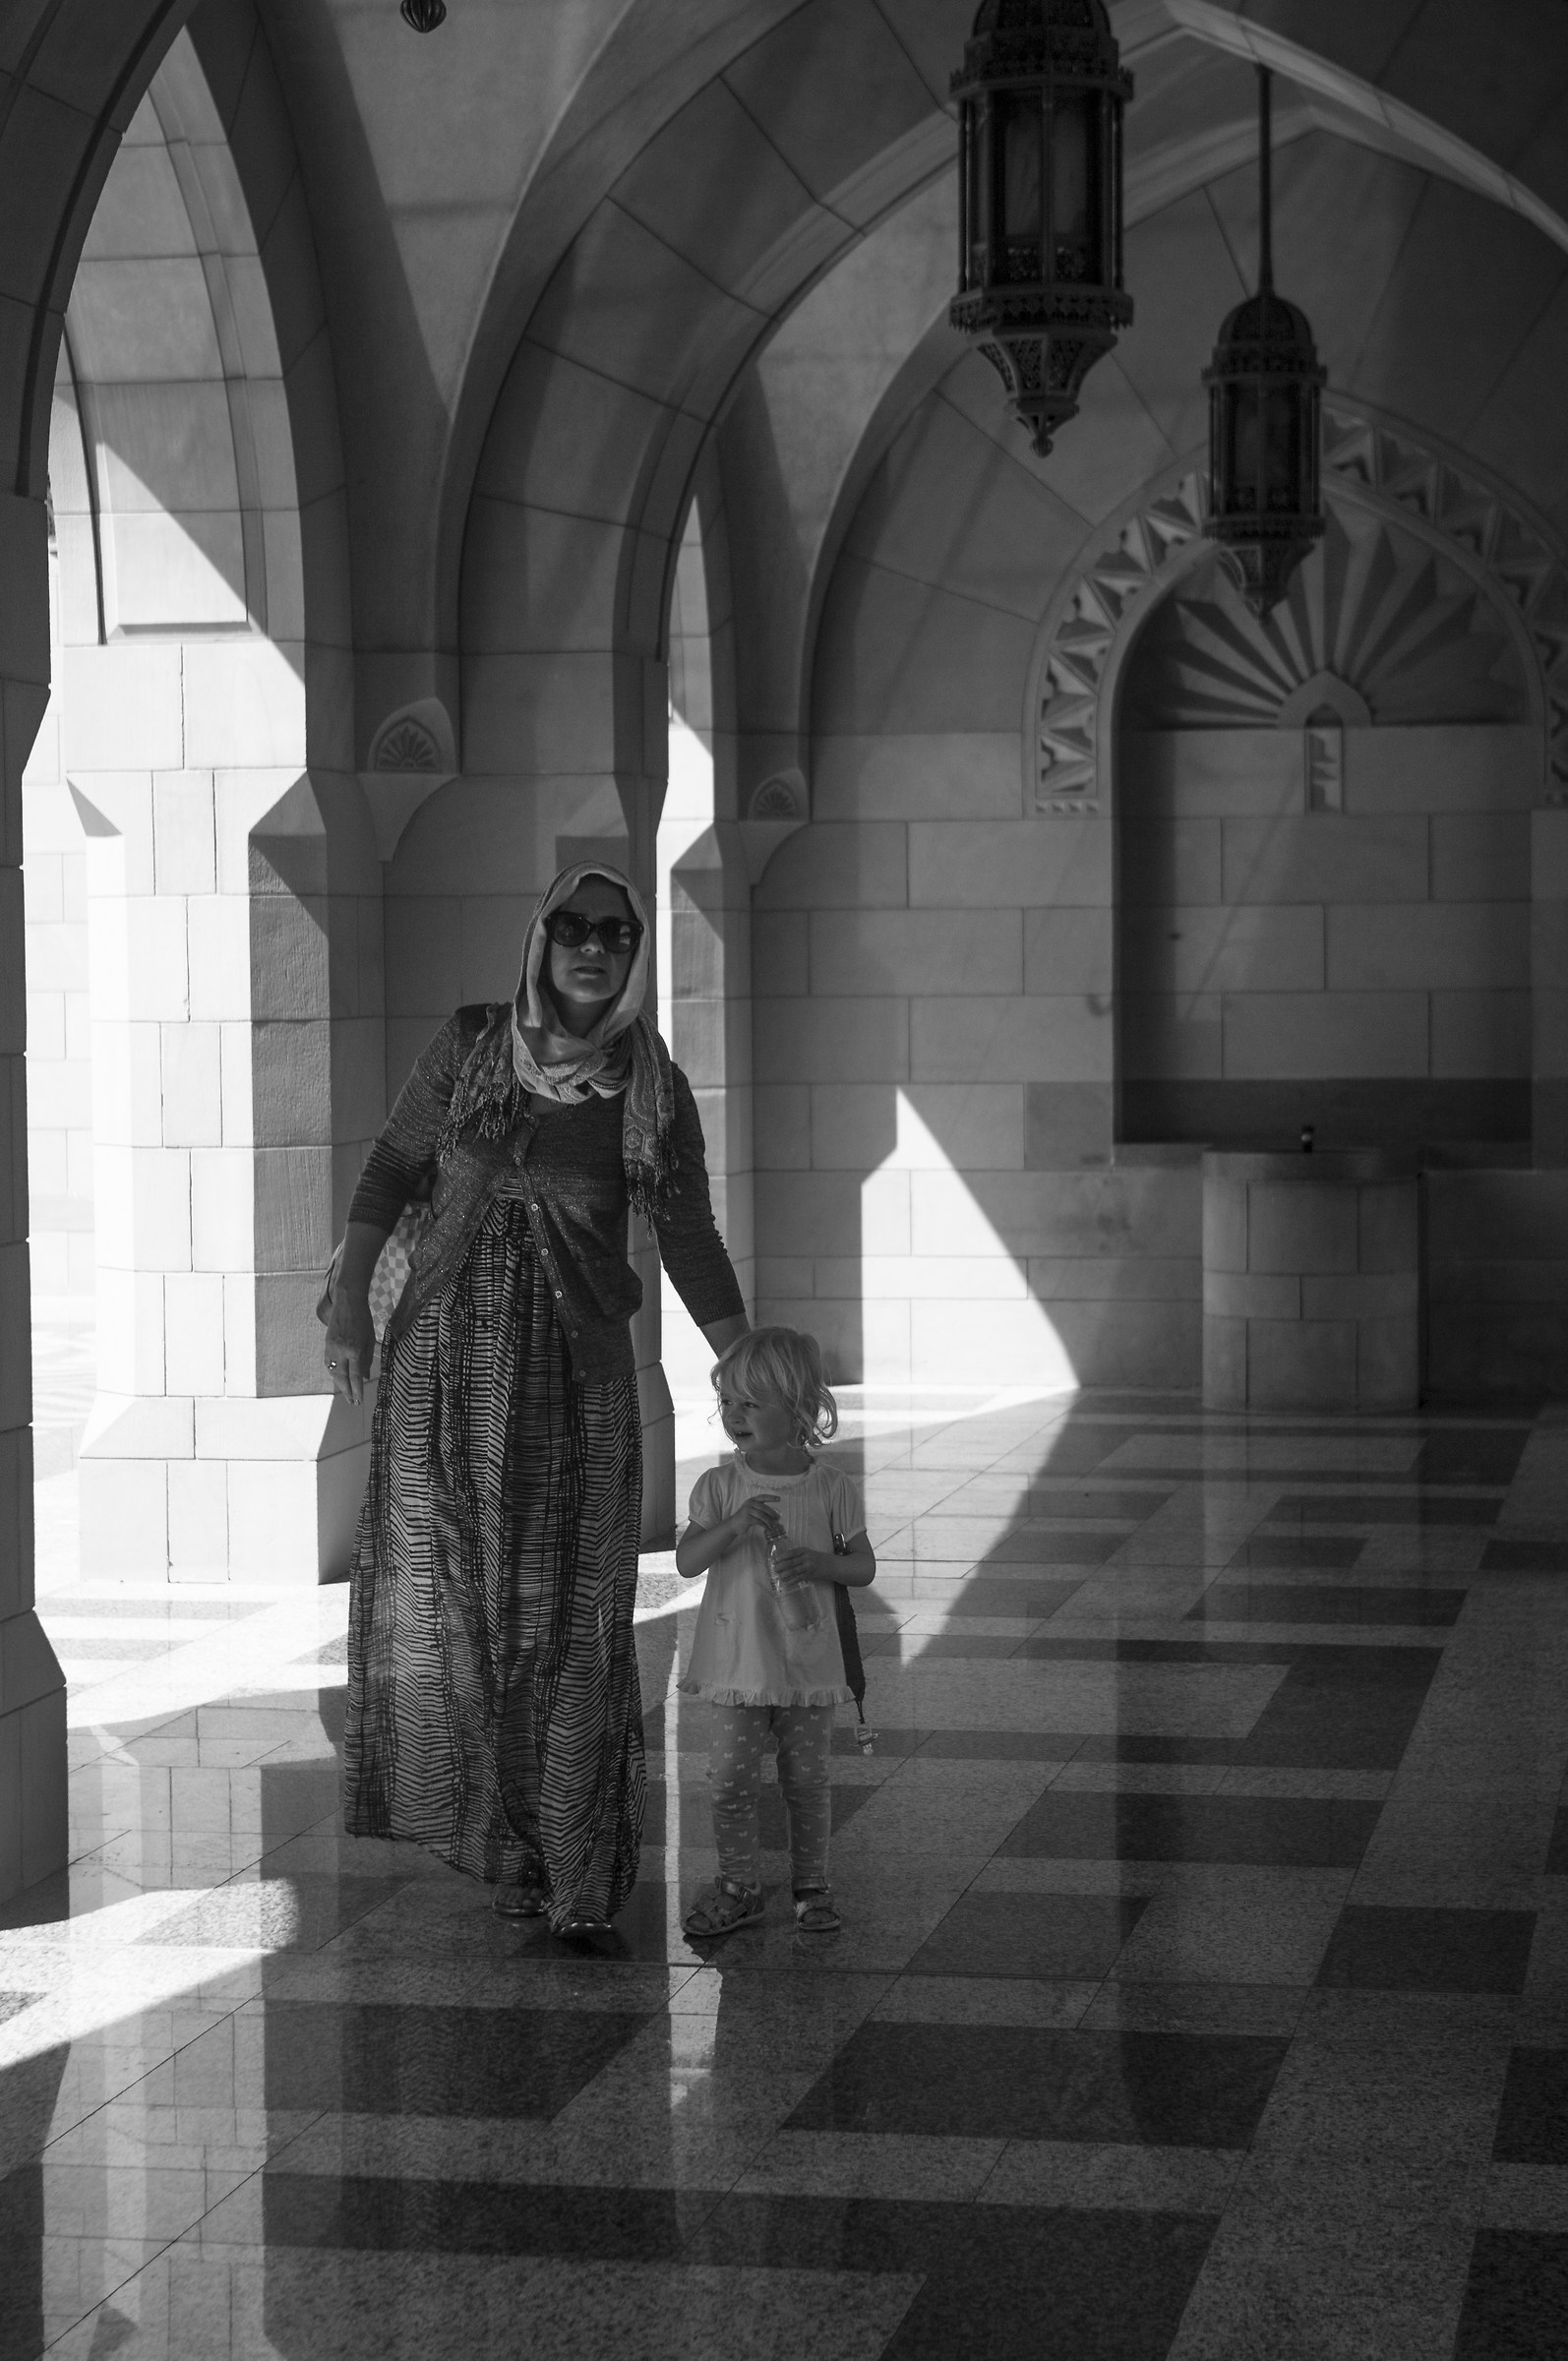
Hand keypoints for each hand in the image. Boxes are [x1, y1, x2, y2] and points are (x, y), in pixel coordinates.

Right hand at [324, 1288, 374, 1404]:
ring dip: (340, 1384)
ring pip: (334, 1372)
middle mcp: (341, 1351)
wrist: (347, 1302)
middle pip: (342, 1377)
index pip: (355, 1376)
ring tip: (347, 1393)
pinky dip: (333, 1373)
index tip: (359, 1400)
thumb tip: (364, 1377)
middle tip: (353, 1402)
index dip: (357, 1390)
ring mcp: (331, 1348)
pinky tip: (338, 1379)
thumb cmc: (363, 1319)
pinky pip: (329, 1363)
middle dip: (348, 1391)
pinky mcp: (326, 1344)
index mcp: (354, 1349)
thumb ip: (367, 1359)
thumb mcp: (369, 1339)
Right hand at [734, 1495, 782, 1544]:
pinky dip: (765, 1526)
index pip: (763, 1497)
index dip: (771, 1497)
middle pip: (764, 1507)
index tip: (779, 1499)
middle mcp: (750, 1504)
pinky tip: (768, 1529)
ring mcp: (748, 1511)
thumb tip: (774, 1515)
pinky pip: (759, 1522)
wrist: (733, 1525)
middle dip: (772, 1513)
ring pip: (763, 1516)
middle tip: (777, 1518)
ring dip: (769, 1521)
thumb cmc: (744, 1518)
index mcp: (751, 1500)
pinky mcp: (747, 1518)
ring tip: (773, 1526)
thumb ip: (760, 1510)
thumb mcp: (752, 1510)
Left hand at [770, 1542, 825, 1587]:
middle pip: (791, 1562)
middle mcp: (806, 1558)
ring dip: (785, 1575)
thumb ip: (797, 1555)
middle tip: (774, 1569)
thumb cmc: (816, 1558)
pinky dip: (791, 1582)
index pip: (791, 1553)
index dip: (782, 1556)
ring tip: (779, 1577)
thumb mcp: (807, 1552)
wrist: (830, 1564)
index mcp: (804, 1551)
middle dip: (781, 1566)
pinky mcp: (809, 1575)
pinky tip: (786, 1584)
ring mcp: (808, 1567)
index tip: (775, 1560)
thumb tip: (782, 1560)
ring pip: (794, 1571)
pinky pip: (798, 1578)